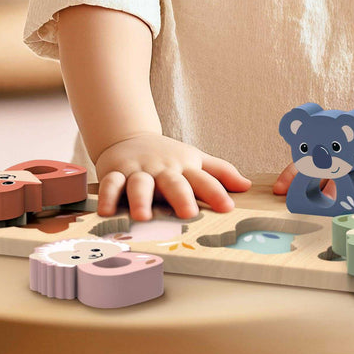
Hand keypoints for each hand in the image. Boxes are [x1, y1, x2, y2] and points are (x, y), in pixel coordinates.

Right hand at [93, 131, 251, 220]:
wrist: (129, 135)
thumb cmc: (167, 156)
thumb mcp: (194, 159)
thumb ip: (220, 173)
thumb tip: (247, 186)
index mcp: (184, 167)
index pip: (203, 180)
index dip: (216, 192)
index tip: (228, 208)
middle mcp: (162, 169)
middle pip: (173, 182)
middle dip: (181, 196)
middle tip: (188, 213)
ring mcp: (138, 170)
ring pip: (140, 184)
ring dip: (141, 200)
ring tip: (143, 217)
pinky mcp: (115, 173)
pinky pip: (110, 185)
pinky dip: (107, 197)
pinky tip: (106, 213)